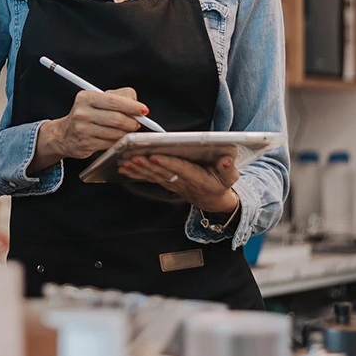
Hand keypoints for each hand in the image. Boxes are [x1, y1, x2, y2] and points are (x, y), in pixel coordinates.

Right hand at [28, 88, 146, 171]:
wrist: (64, 134)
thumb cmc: (87, 114)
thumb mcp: (99, 99)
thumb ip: (120, 97)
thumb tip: (137, 104)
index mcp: (86, 97)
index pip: (114, 101)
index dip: (132, 106)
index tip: (143, 110)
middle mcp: (82, 113)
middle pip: (116, 118)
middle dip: (132, 122)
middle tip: (138, 123)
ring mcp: (83, 130)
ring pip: (115, 133)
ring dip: (127, 133)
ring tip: (130, 131)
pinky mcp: (86, 144)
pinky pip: (110, 144)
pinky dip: (119, 142)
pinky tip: (120, 139)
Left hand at [118, 154, 239, 212]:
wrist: (213, 200)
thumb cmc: (221, 184)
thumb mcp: (230, 178)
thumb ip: (228, 168)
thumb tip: (226, 159)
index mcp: (197, 177)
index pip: (180, 169)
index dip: (167, 163)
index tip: (154, 155)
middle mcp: (182, 181)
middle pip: (162, 171)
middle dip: (146, 164)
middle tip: (131, 156)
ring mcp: (173, 183)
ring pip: (154, 175)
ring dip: (138, 169)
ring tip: (125, 161)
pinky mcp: (167, 182)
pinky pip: (150, 177)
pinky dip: (137, 173)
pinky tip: (125, 168)